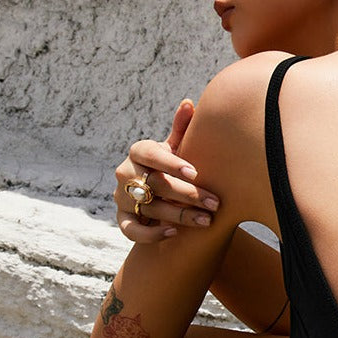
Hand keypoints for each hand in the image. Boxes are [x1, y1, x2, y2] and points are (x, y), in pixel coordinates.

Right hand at [113, 99, 220, 241]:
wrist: (156, 193)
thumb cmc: (170, 166)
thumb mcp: (175, 148)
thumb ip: (182, 128)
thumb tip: (190, 103)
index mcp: (139, 152)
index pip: (150, 154)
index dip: (171, 163)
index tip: (195, 173)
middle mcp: (126, 173)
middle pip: (156, 184)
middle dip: (188, 194)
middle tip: (215, 203)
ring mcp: (122, 197)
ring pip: (150, 207)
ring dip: (180, 215)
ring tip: (207, 221)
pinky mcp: (122, 219)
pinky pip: (131, 230)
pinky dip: (151, 234)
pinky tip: (174, 233)